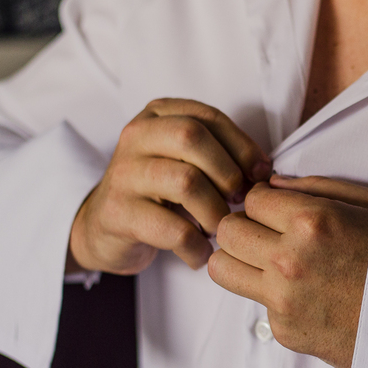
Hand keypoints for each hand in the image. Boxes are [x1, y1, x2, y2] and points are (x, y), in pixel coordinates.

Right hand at [68, 98, 270, 274]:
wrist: (102, 227)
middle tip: (239, 200)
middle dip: (227, 172)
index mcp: (157, 116)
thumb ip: (220, 154)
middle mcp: (136, 137)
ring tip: (219, 229)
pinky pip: (172, 228)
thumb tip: (265, 171)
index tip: (260, 174)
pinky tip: (200, 252)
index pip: (208, 118)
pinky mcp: (118, 213)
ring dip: (215, 211)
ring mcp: (123, 174)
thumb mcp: (185, 161)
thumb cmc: (158, 192)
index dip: (242, 146)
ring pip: (185, 182)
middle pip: (192, 138)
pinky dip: (196, 246)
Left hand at [208, 174, 367, 367]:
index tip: (277, 208)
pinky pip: (256, 302)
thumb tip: (272, 184)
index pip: (252, 198)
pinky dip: (272, 294)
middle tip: (267, 231)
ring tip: (268, 259)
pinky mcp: (285, 331)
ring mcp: (284, 299)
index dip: (264, 199)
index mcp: (313, 221)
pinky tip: (306, 292)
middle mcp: (290, 260)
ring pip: (222, 268)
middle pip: (227, 230)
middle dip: (243, 225)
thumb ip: (317, 188)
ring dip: (239, 259)